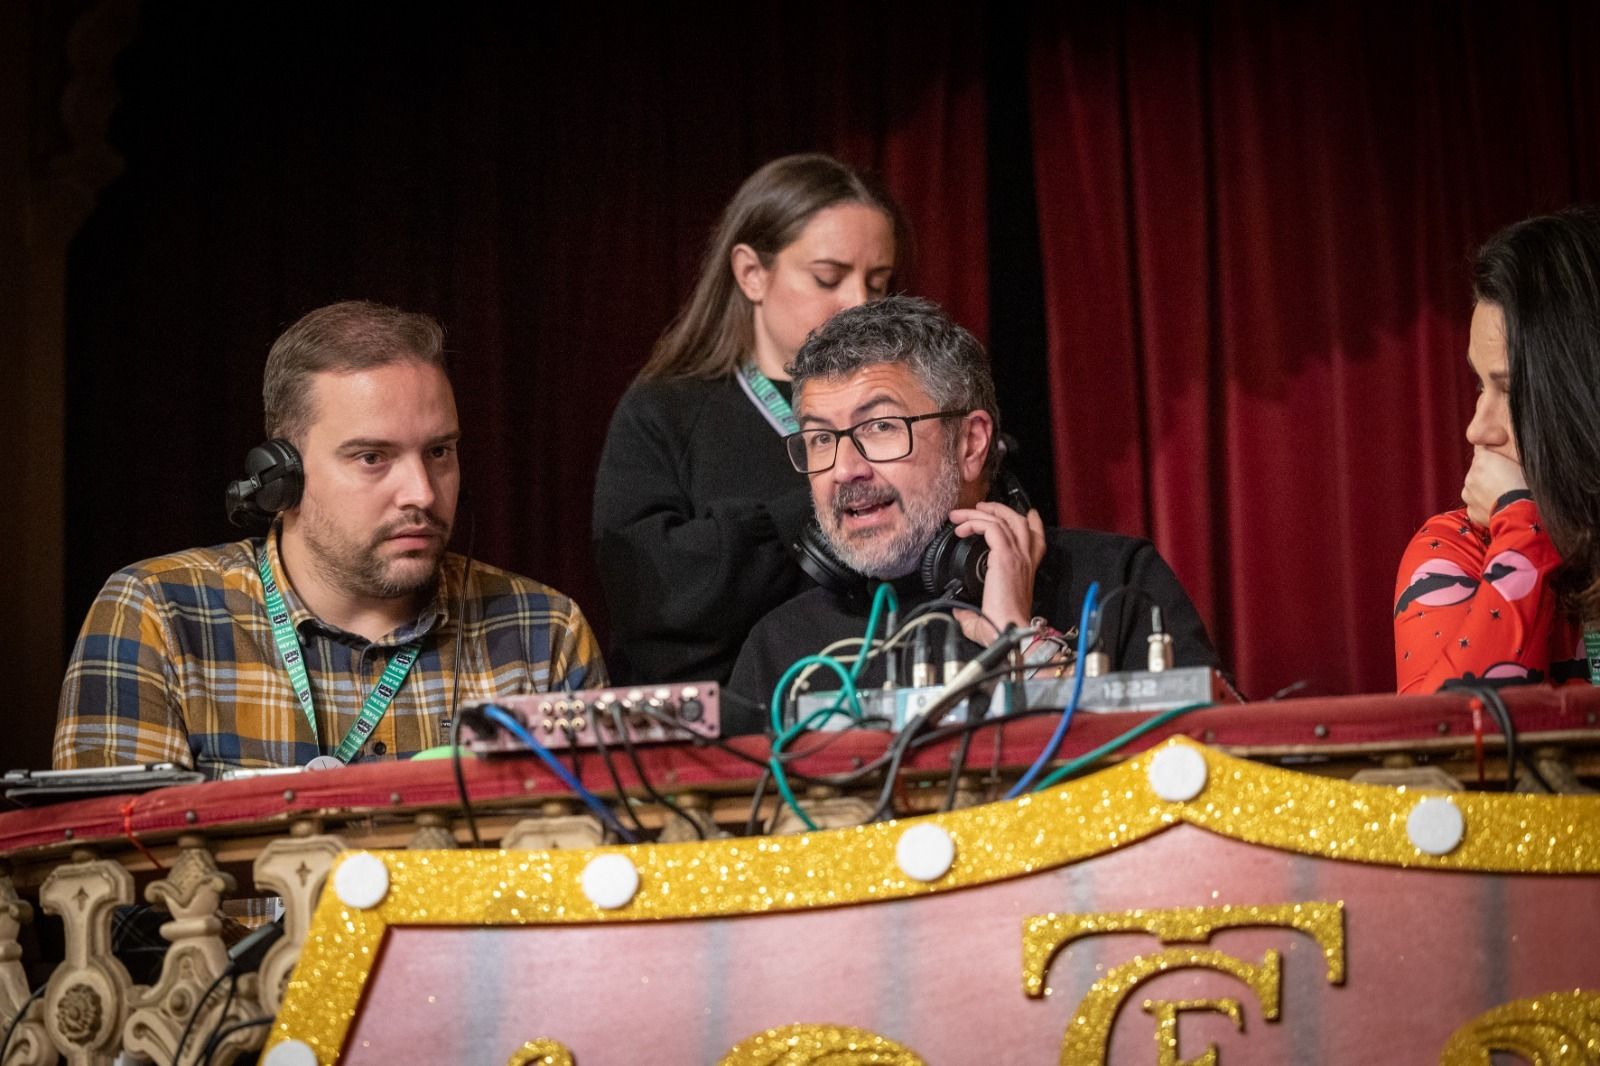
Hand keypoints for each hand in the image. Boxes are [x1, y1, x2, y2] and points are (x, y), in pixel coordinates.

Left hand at [948, 503, 1046, 644]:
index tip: (1025, 514)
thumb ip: (971, 613)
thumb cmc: (1003, 627)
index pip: (1035, 538)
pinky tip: (962, 529)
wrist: (1010, 632)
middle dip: (998, 509)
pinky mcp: (1004, 557)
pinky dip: (975, 522)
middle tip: (980, 506)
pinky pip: (990, 527)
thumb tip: (958, 612)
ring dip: (980, 512)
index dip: (1031, 522)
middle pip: (1018, 520)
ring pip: (1002, 520)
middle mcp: (1025, 560)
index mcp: (1026, 571)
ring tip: (961, 514)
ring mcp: (1016, 556)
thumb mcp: (986, 617)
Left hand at [1462, 447, 1527, 527]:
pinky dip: (1486, 505)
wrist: (1522, 516)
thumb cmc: (1528, 488)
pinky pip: (1477, 504)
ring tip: (1506, 496)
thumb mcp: (1522, 463)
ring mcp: (1468, 494)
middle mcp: (1471, 475)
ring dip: (1487, 490)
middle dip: (1490, 473)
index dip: (1494, 455)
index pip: (1482, 448)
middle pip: (1479, 469)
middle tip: (1509, 482)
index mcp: (1483, 459)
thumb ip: (1506, 455)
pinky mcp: (1471, 511)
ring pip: (1476, 488)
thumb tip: (1503, 452)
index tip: (1503, 461)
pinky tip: (1500, 507)